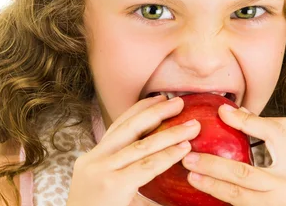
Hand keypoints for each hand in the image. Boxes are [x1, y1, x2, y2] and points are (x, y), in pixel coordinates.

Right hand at [66, 95, 200, 205]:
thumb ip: (127, 171)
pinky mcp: (112, 186)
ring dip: (170, 134)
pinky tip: (183, 149)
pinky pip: (146, 167)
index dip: (140, 110)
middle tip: (179, 102)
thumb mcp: (108, 186)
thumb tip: (155, 160)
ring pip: (142, 146)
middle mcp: (93, 160)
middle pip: (129, 128)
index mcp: (92, 158)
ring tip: (192, 126)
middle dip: (156, 112)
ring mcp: (100, 172)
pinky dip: (168, 156)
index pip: (118, 126)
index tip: (159, 99)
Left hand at [181, 105, 285, 205]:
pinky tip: (202, 196)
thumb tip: (231, 112)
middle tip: (189, 157)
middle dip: (214, 165)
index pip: (272, 135)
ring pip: (237, 197)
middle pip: (244, 174)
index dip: (246, 122)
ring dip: (212, 186)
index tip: (220, 112)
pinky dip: (221, 201)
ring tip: (191, 176)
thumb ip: (265, 130)